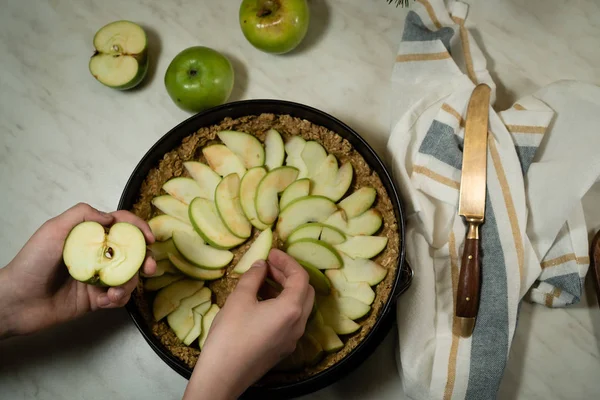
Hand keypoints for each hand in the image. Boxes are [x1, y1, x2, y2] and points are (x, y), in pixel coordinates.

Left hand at [0, 203, 155, 338]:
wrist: (16, 301)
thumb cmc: (30, 263)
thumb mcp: (54, 229)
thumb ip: (82, 215)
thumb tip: (111, 217)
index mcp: (89, 236)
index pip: (121, 226)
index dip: (138, 228)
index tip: (149, 238)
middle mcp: (97, 255)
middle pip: (132, 252)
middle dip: (146, 259)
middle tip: (150, 267)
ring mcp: (98, 277)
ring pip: (129, 276)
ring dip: (129, 284)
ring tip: (115, 292)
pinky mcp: (96, 299)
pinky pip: (118, 298)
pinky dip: (118, 299)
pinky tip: (106, 301)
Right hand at [183, 249, 314, 399]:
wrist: (223, 376)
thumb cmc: (230, 335)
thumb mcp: (240, 299)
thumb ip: (253, 277)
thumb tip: (261, 265)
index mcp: (291, 309)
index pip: (300, 276)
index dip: (287, 261)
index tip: (272, 253)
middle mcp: (298, 324)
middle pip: (305, 291)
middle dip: (289, 274)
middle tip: (269, 265)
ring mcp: (292, 338)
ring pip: (298, 306)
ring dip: (285, 289)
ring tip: (263, 280)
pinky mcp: (283, 348)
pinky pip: (290, 320)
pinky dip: (282, 304)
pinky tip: (261, 301)